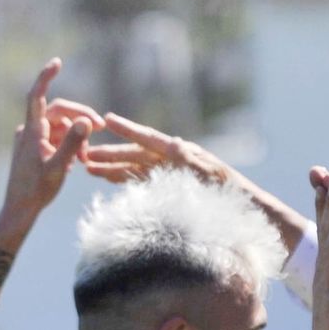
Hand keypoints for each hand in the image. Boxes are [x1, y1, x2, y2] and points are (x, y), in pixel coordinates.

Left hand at [0, 59, 97, 228]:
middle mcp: (30, 131)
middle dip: (80, 117)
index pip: (37, 96)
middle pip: (58, 112)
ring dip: (77, 137)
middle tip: (100, 129)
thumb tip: (87, 122)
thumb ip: (73, 144)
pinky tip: (77, 164)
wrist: (20, 208)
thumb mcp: (59, 168)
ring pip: (61, 126)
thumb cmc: (36, 190)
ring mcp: (33, 140)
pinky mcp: (36, 149)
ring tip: (87, 160)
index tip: (57, 62)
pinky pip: (57, 138)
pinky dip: (71, 145)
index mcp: (32, 132)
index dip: (46, 77)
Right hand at [83, 112, 233, 185]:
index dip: (130, 130)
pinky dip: (124, 179)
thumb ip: (192, 161)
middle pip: (136, 155)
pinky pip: (141, 180)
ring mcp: (169, 172)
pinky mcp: (168, 186)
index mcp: (182, 152)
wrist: (242, 210)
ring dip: (112, 168)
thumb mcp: (212, 176)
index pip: (151, 139)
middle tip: (86, 156)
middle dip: (111, 155)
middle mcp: (173, 159)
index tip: (109, 119)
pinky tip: (109, 179)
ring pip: (134, 168)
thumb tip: (173, 143)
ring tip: (88, 168)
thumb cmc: (230, 193)